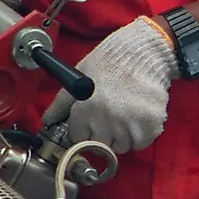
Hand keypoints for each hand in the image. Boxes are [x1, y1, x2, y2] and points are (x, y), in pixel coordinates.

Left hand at [47, 18, 175, 154]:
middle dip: (102, 135)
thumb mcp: (79, 75)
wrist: (144, 51)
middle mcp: (107, 120)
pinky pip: (141, 143)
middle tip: (109, 116)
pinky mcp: (150, 125)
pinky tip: (138, 116)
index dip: (84, 130)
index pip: (79, 138)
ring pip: (121, 147)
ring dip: (122, 136)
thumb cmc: (111, 60)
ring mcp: (131, 124)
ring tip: (125, 113)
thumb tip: (48, 121)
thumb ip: (61, 102)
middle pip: (100, 146)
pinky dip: (140, 134)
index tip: (91, 121)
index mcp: (87, 109)